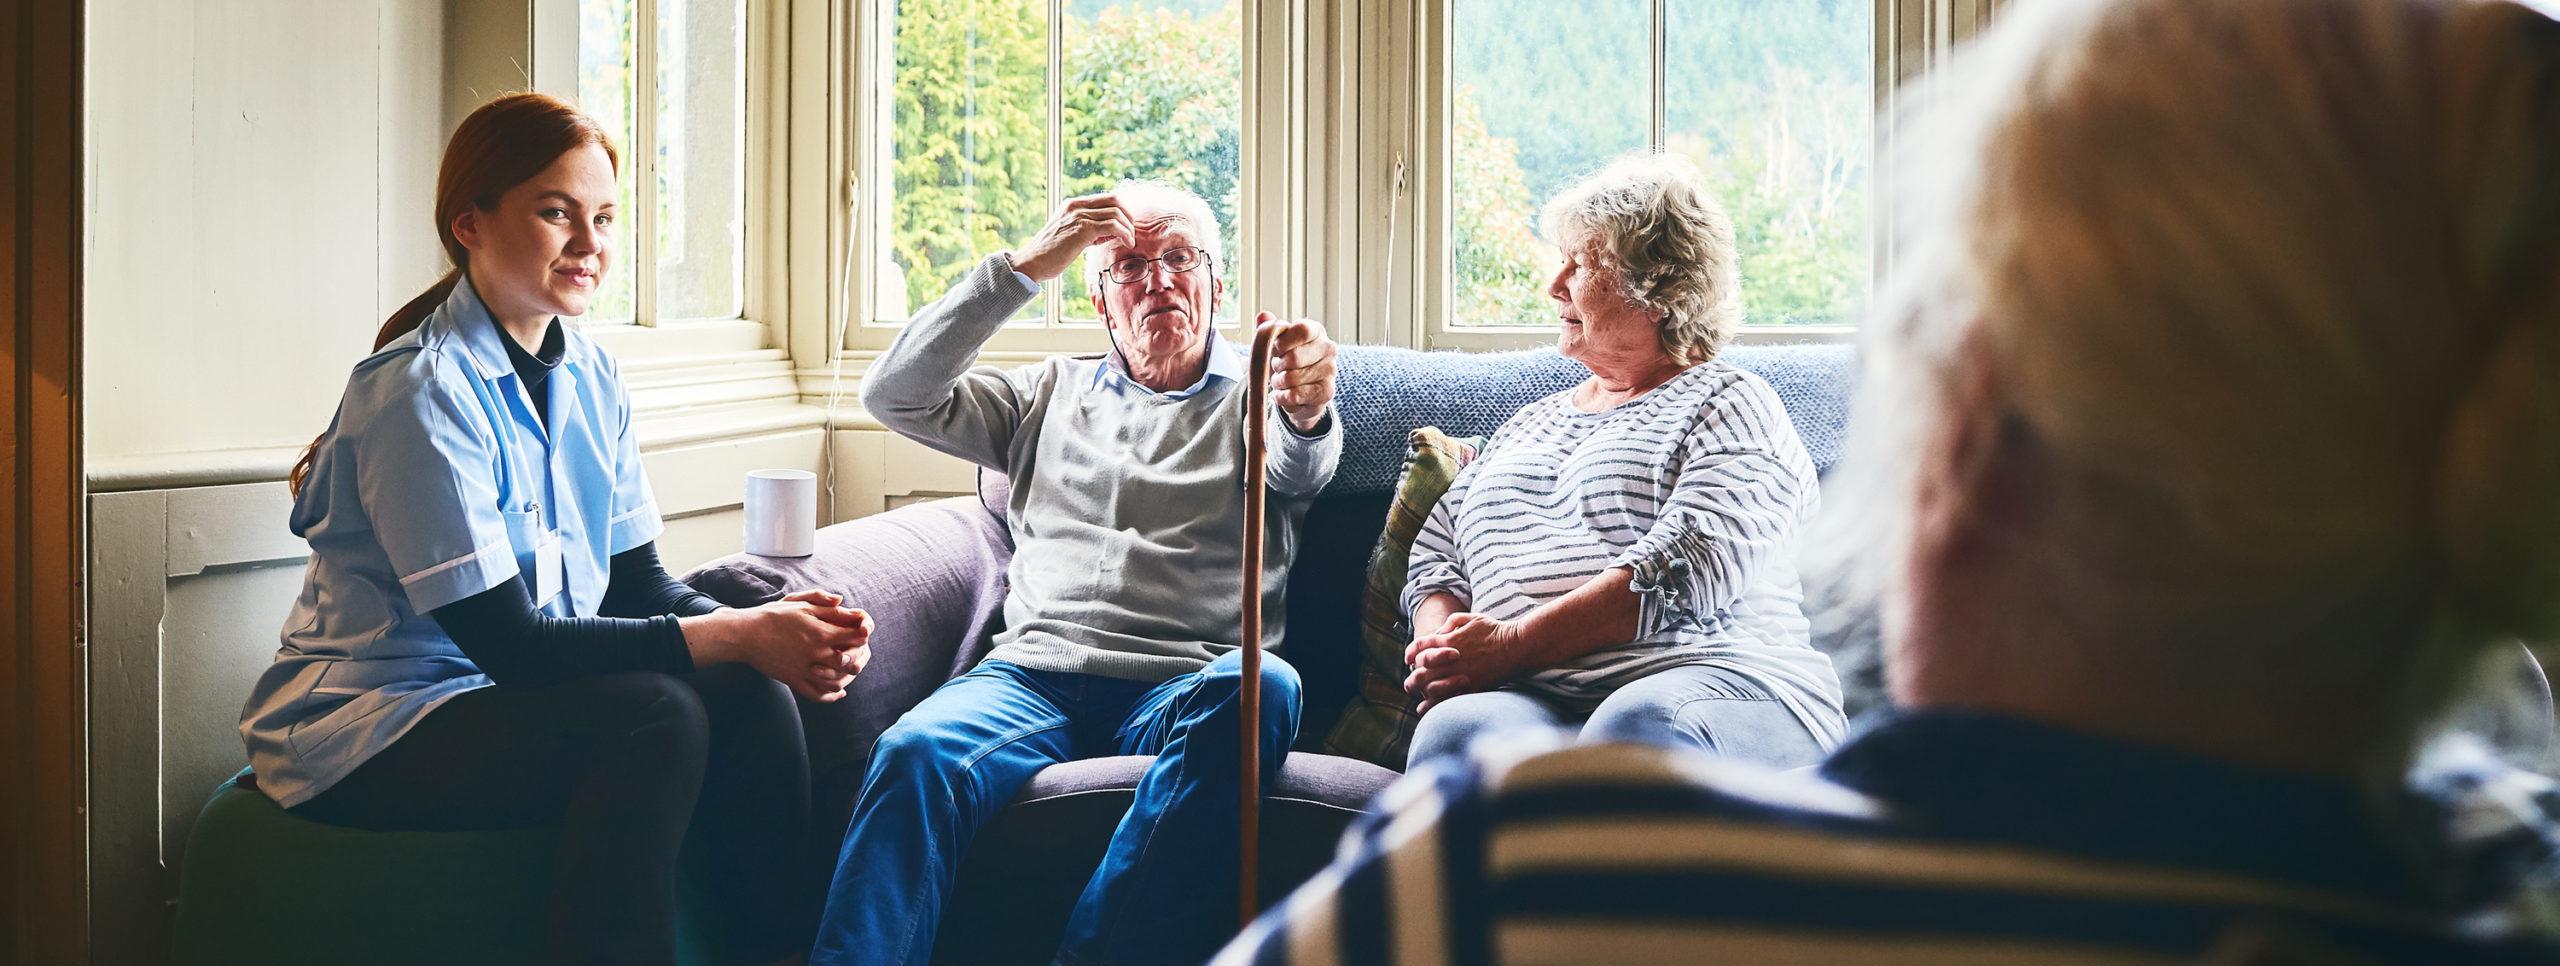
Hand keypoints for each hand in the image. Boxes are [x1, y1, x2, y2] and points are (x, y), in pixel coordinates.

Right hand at [684, 592, 873, 701]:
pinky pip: (817, 694)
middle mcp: (815, 653)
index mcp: (819, 632)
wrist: (745, 635)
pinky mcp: (793, 680)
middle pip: (850, 661)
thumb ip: (822, 602)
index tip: (864, 631)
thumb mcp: (799, 603)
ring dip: (847, 677)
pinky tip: (839, 692)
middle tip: (860, 653)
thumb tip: (842, 602)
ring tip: (851, 671)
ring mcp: (804, 669)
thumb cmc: (773, 616)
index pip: (854, 636)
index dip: (864, 633)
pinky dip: (831, 695)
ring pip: (835, 680)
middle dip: (859, 657)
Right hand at [1008, 194, 1136, 281]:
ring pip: (1116, 212)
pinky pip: (1113, 226)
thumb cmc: (1050, 255)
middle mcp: (1076, 205)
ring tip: (1129, 241)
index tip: (1126, 227)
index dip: (1121, 211)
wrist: (1031, 263)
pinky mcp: (1083, 229)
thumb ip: (1087, 230)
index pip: (1105, 198)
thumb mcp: (1069, 235)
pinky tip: (1127, 244)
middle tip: (1131, 232)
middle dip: (1128, 216)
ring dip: (1128, 228)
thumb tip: (1110, 233)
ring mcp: (1079, 215)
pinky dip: (1125, 234)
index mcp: (1072, 204)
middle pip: (1114, 199)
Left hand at [1256, 313, 1337, 431]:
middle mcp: (1328, 348)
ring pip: (1292, 378)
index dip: (1283, 342)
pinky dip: (1282, 397)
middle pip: (1294, 357)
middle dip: (1277, 365)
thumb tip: (1262, 316)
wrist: (1302, 391)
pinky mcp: (1326, 392)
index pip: (1302, 330)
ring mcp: (1330, 371)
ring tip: (1280, 381)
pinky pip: (1295, 395)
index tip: (1275, 350)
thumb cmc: (1288, 362)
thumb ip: (1268, 329)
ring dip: (1278, 382)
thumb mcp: (1276, 344)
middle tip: (1277, 368)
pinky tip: (1283, 394)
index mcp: (1316, 331)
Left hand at [1402, 612, 1525, 713]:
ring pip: (1430, 687)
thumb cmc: (1495, 631)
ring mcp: (1460, 674)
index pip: (1419, 647)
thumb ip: (1451, 623)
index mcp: (1448, 641)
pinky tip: (1428, 708)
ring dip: (1421, 693)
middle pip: (1420, 671)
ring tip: (1417, 699)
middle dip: (1413, 678)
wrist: (1516, 647)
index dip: (1410, 653)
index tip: (1408, 660)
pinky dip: (1435, 705)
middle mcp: (1450, 659)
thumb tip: (1439, 633)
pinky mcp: (1471, 687)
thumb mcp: (1471, 618)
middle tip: (1410, 683)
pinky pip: (1447, 699)